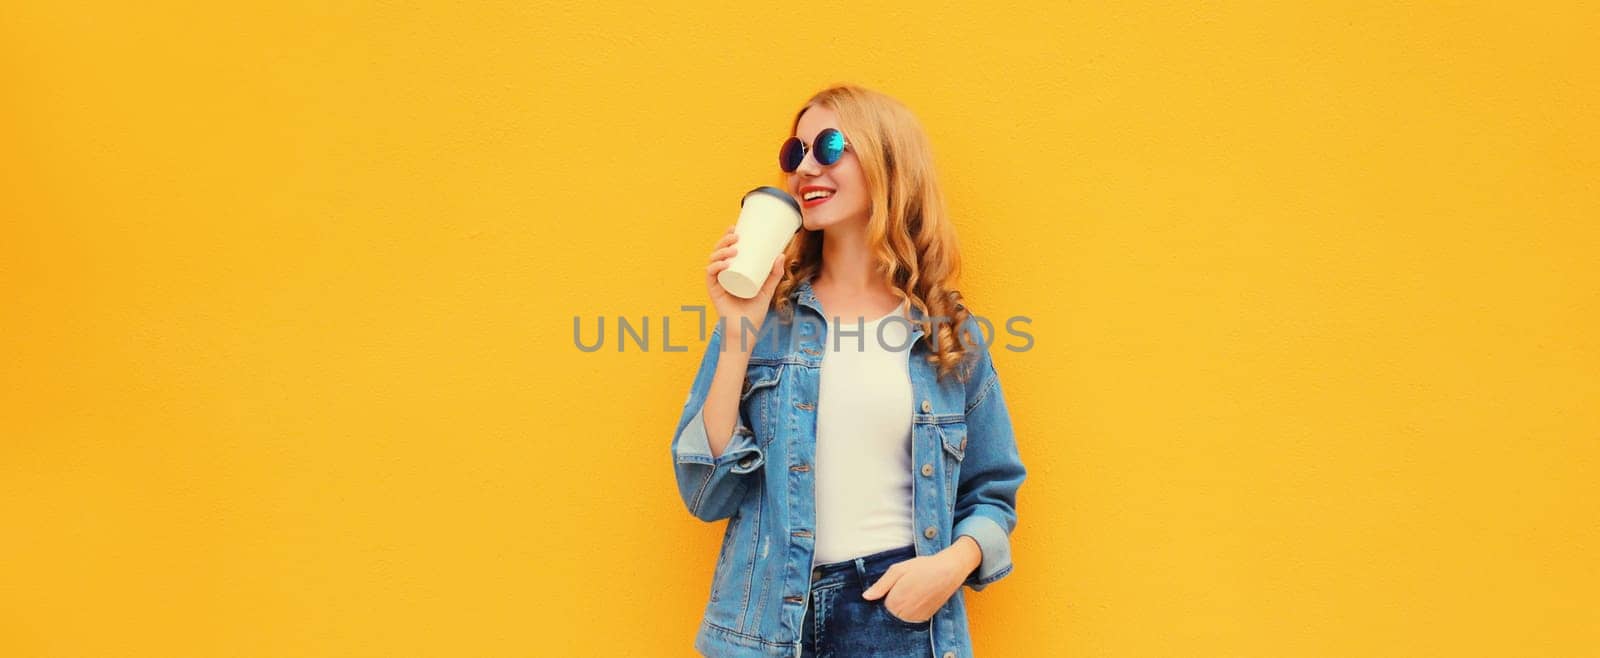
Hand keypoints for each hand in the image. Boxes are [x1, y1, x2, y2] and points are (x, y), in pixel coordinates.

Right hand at [704, 225, 786, 337]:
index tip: (735, 227)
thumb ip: (774, 274)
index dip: (727, 237)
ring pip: (713, 261)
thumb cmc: (754, 311)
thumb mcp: (767, 289)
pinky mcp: (714, 291)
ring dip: (721, 252)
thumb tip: (781, 254)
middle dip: (724, 241)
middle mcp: (721, 275)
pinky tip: (724, 264)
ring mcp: (716, 282)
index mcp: (730, 271)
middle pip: (717, 252)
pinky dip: (716, 268)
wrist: (746, 330)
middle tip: (736, 236)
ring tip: (734, 250)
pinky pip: (710, 276)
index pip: (725, 250)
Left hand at [860, 540, 980, 623]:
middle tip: (902, 588)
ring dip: (900, 609)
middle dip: (890, 605)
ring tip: (910, 592)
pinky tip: (916, 598)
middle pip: (888, 616)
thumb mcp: (897, 570)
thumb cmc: (922, 567)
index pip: (877, 608)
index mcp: (894, 603)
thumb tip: (866, 597)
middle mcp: (905, 616)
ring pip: (899, 619)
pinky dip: (910, 612)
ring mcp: (916, 620)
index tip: (889, 588)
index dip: (882, 597)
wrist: (948, 571)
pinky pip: (910, 620)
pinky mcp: (925, 619)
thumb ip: (880, 585)